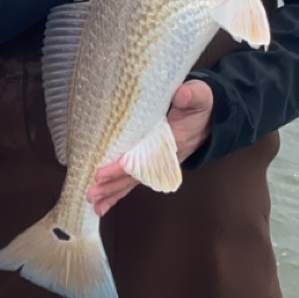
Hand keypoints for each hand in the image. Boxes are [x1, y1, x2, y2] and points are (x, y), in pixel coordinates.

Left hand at [87, 81, 214, 215]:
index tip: (102, 173)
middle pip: (134, 176)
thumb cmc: (198, 108)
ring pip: (132, 182)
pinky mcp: (150, 164)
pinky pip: (133, 180)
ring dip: (112, 192)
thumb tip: (182, 94)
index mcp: (172, 142)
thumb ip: (193, 95)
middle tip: (91, 194)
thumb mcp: (200, 97)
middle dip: (112, 185)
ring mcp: (156, 164)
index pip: (144, 159)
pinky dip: (118, 191)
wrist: (207, 121)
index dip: (123, 167)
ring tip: (94, 203)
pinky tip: (104, 202)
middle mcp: (162, 159)